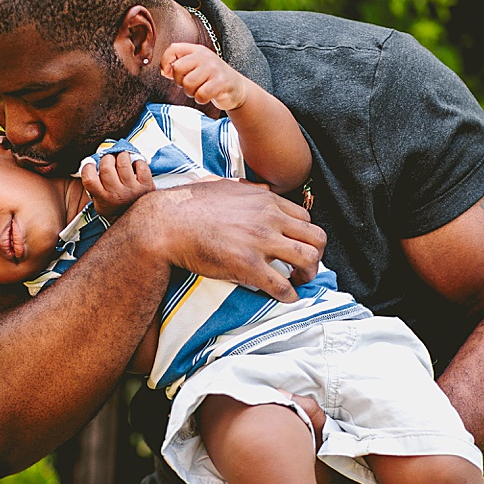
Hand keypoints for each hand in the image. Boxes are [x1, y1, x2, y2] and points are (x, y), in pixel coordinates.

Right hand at [81, 151, 155, 218]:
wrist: (137, 218)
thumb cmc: (116, 205)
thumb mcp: (100, 201)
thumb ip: (94, 186)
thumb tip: (91, 162)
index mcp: (103, 198)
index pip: (89, 179)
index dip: (88, 167)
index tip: (91, 164)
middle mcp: (117, 194)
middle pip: (106, 166)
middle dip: (107, 158)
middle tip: (110, 160)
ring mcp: (132, 189)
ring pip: (123, 162)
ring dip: (122, 155)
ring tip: (122, 158)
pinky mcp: (146, 184)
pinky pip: (140, 164)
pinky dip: (137, 161)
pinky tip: (135, 166)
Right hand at [127, 179, 324, 302]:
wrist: (166, 223)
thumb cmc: (190, 205)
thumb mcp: (225, 185)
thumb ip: (249, 188)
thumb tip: (261, 188)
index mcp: (266, 200)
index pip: (305, 218)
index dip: (306, 236)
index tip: (298, 248)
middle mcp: (269, 218)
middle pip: (316, 238)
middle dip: (317, 256)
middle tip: (305, 268)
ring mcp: (260, 242)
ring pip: (308, 260)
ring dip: (308, 275)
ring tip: (299, 282)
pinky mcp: (247, 266)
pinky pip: (282, 286)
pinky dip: (290, 295)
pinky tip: (285, 298)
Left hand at [160, 42, 254, 112]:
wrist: (236, 88)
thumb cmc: (211, 78)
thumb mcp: (196, 67)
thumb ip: (179, 66)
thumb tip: (165, 71)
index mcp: (196, 50)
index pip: (173, 49)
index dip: (165, 62)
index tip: (168, 73)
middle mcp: (205, 56)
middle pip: (178, 68)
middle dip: (179, 82)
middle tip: (190, 85)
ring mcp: (214, 68)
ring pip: (188, 84)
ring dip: (191, 92)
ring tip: (199, 90)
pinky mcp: (221, 82)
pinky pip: (201, 94)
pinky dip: (201, 99)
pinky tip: (206, 96)